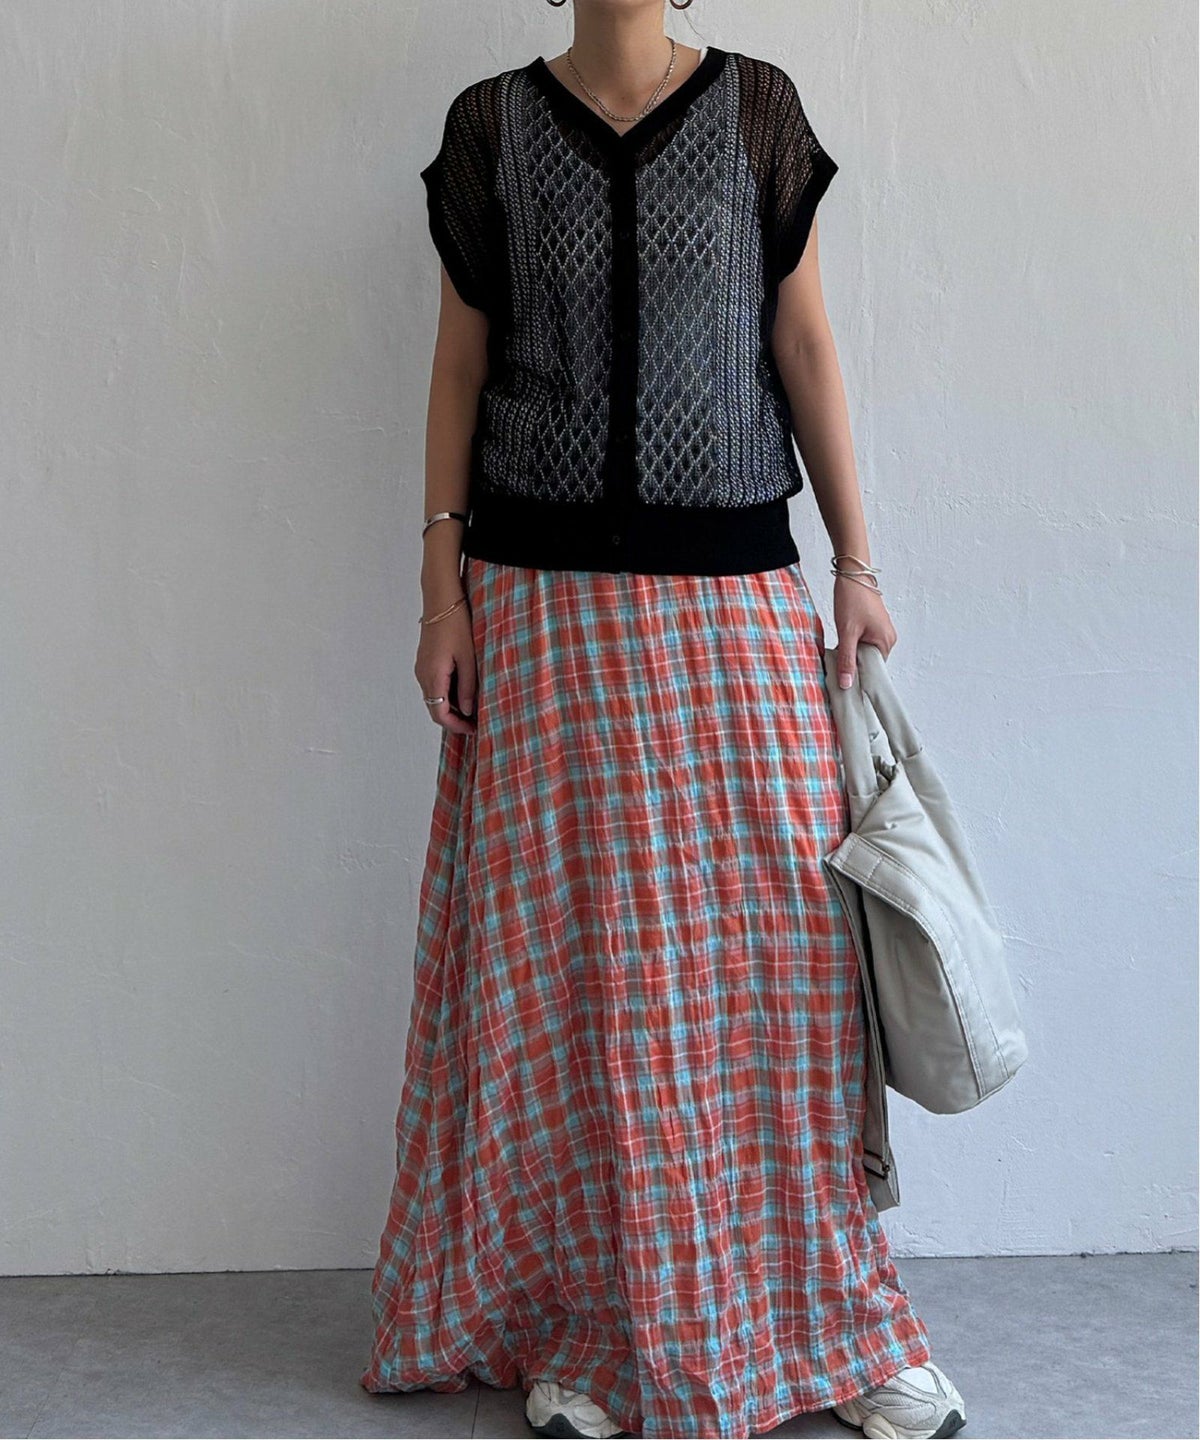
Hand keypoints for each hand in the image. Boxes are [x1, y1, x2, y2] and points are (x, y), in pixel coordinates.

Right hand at [415, 598, 476, 736]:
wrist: (441, 600)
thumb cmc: (456, 625)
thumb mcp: (469, 659)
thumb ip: (468, 687)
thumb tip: (468, 711)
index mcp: (432, 677)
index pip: (440, 714)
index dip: (456, 726)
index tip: (473, 729)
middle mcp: (422, 675)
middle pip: (435, 708)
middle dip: (455, 718)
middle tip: (476, 721)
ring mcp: (421, 668)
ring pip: (435, 697)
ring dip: (452, 705)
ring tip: (474, 704)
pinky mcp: (425, 661)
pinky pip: (434, 685)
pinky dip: (447, 693)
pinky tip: (464, 688)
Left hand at [833, 574, 896, 687]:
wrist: (852, 573)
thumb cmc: (852, 598)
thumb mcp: (847, 632)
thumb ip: (847, 659)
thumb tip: (846, 684)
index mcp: (886, 642)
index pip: (874, 671)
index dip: (858, 677)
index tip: (843, 682)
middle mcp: (888, 637)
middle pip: (869, 662)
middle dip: (853, 665)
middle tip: (836, 666)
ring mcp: (881, 630)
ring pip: (864, 652)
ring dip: (851, 654)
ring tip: (838, 652)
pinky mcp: (873, 624)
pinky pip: (863, 642)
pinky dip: (852, 644)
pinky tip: (841, 642)